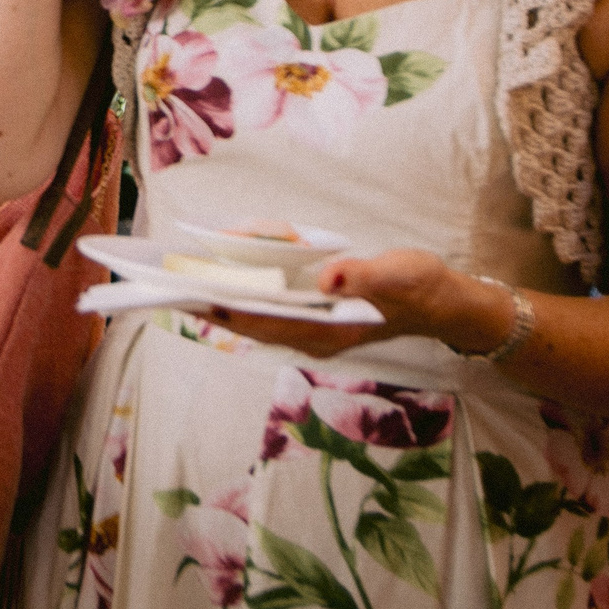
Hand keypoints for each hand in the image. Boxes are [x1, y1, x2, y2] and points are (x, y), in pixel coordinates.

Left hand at [197, 248, 508, 360]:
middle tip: (168, 281)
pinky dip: (244, 290)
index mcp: (327, 330)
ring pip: (253, 316)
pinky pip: (267, 307)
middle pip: (248, 321)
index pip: (263, 321)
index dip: (224, 308)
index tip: (188, 295)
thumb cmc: (418, 284)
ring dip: (222, 296)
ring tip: (184, 274)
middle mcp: (311, 336)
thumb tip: (328, 278)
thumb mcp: (397, 273)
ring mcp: (310, 329)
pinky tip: (225, 272)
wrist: (440, 302)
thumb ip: (362, 276)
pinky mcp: (311, 318)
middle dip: (210, 301)